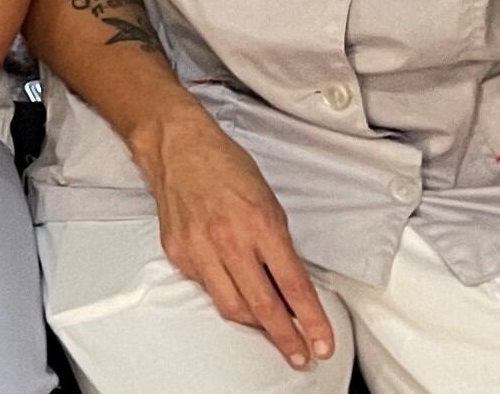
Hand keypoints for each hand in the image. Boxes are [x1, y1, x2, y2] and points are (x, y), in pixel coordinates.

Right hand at [133, 110, 331, 370]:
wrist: (177, 146)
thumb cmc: (225, 166)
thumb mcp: (268, 201)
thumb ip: (278, 246)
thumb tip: (290, 287)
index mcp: (259, 223)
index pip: (293, 285)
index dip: (311, 320)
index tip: (322, 341)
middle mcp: (228, 240)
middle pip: (262, 305)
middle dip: (285, 337)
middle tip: (300, 353)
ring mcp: (199, 249)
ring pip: (232, 306)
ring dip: (256, 324)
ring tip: (273, 329)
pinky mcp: (178, 253)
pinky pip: (207, 287)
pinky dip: (225, 293)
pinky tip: (235, 288)